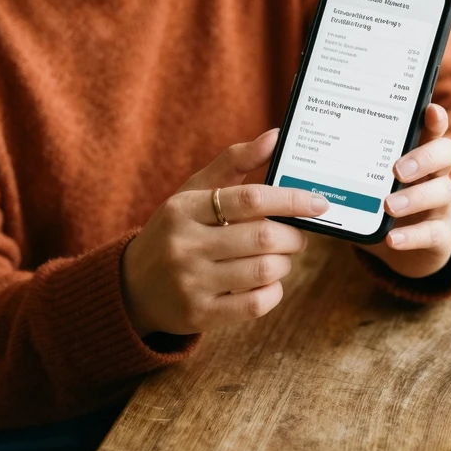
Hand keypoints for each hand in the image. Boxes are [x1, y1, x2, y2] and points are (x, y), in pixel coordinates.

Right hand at [120, 129, 327, 336]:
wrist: (132, 287)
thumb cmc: (175, 230)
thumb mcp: (193, 192)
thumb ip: (234, 162)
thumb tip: (275, 136)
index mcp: (185, 208)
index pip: (250, 198)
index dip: (291, 199)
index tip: (318, 202)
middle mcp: (185, 245)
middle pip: (263, 236)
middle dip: (293, 235)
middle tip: (296, 234)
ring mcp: (191, 282)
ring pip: (264, 270)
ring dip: (285, 262)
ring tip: (280, 256)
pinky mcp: (199, 314)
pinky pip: (255, 304)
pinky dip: (273, 291)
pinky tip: (268, 282)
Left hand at [359, 103, 450, 278]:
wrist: (399, 245)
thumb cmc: (377, 203)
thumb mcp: (364, 181)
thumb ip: (345, 164)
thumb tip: (296, 140)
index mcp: (417, 153)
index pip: (433, 128)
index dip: (435, 118)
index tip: (429, 110)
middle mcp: (435, 174)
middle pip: (446, 153)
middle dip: (424, 157)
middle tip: (397, 169)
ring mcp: (441, 204)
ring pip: (444, 191)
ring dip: (415, 197)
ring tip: (388, 206)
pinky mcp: (440, 234)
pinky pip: (434, 233)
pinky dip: (413, 235)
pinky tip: (393, 238)